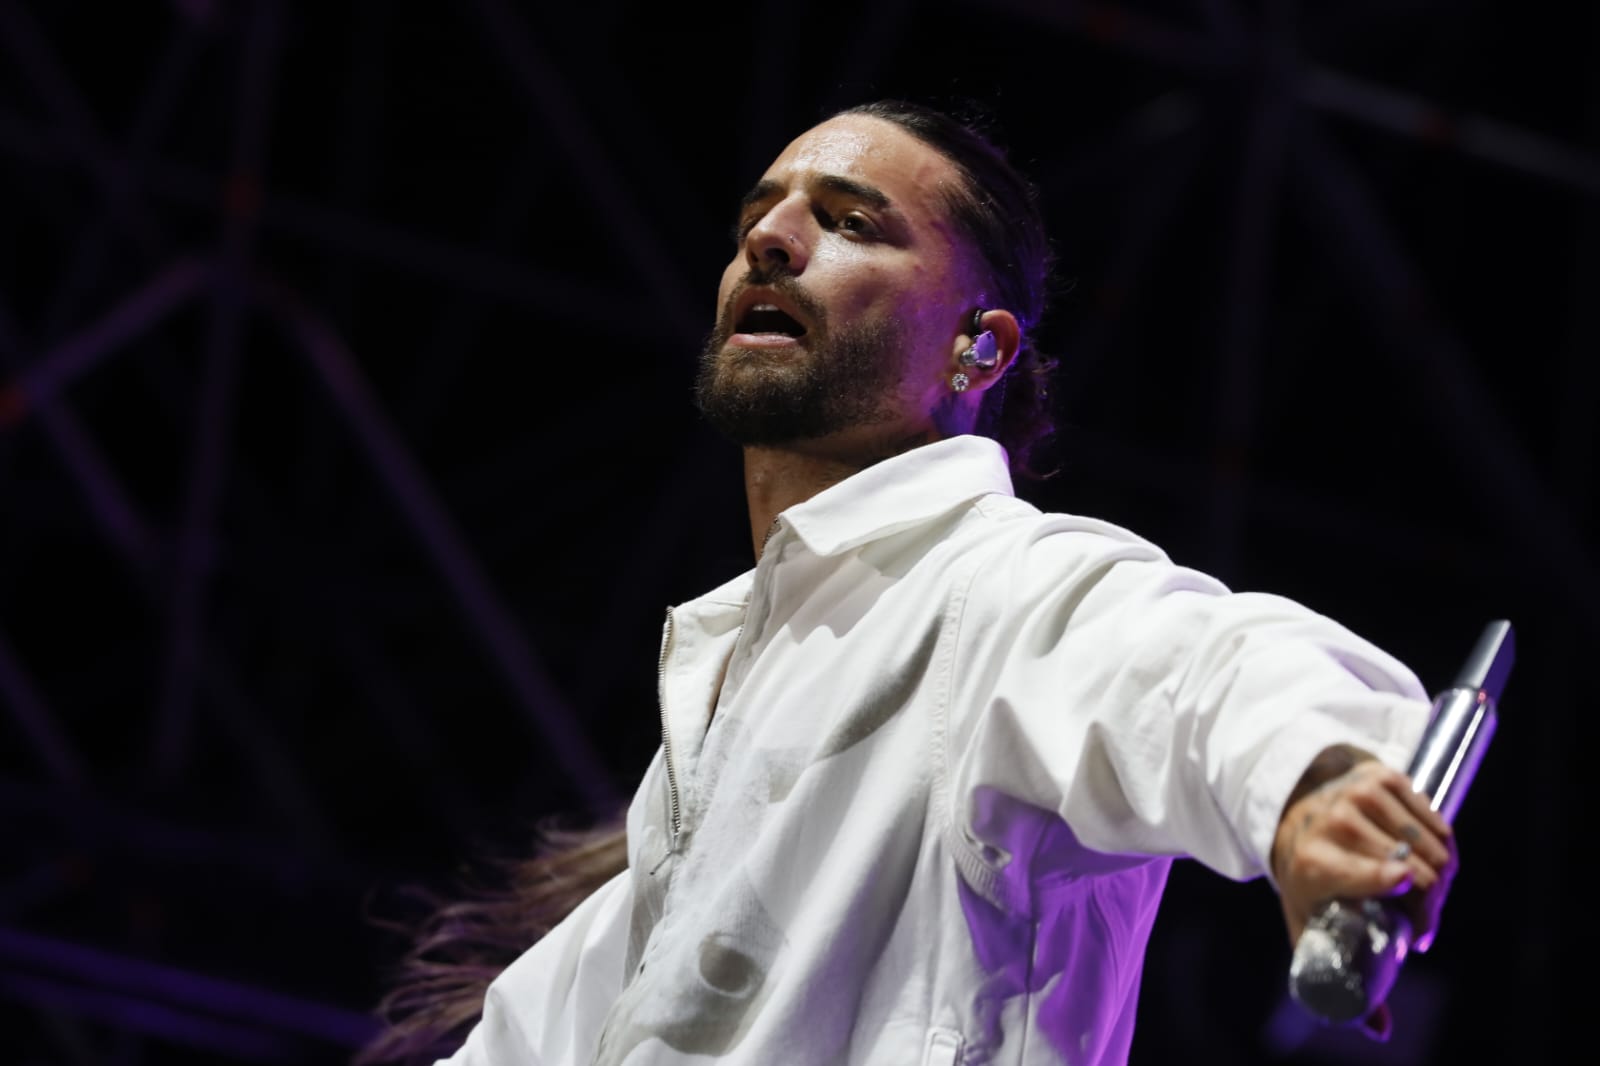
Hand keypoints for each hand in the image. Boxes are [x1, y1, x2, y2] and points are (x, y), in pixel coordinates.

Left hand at [1271, 751, 1458, 1032]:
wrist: (1290, 810)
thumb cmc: (1305, 876)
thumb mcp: (1304, 921)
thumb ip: (1333, 969)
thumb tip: (1378, 1030)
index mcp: (1315, 861)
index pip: (1379, 875)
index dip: (1409, 894)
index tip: (1418, 927)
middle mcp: (1336, 822)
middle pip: (1418, 870)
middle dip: (1432, 905)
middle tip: (1423, 924)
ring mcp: (1360, 795)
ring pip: (1434, 846)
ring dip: (1444, 876)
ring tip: (1428, 896)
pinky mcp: (1383, 776)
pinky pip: (1436, 820)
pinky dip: (1446, 846)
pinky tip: (1436, 863)